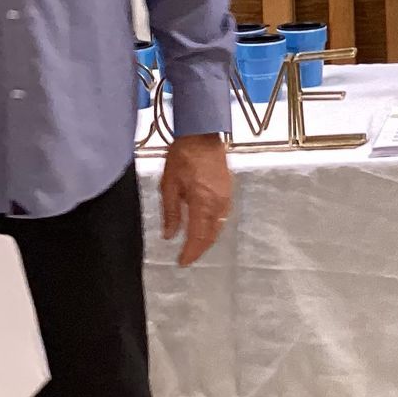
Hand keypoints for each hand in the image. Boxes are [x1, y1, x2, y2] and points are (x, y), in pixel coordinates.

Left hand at [161, 133, 231, 267]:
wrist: (202, 134)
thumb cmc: (183, 155)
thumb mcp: (169, 184)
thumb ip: (170, 212)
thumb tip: (169, 235)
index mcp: (202, 202)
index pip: (197, 236)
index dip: (190, 252)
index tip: (182, 262)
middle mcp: (218, 202)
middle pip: (211, 235)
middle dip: (200, 249)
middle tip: (188, 258)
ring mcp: (226, 196)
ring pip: (218, 226)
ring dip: (208, 239)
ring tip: (195, 246)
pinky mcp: (228, 190)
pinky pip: (222, 215)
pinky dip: (214, 226)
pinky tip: (205, 227)